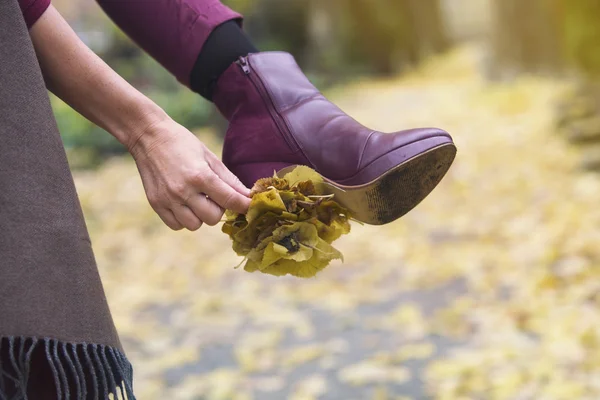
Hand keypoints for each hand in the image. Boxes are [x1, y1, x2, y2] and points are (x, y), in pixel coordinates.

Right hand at [129, 118, 250, 230]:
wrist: (149, 136)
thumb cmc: (183, 144)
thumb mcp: (209, 157)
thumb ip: (229, 180)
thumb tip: (248, 196)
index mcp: (200, 176)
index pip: (229, 200)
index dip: (244, 206)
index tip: (250, 207)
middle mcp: (183, 191)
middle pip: (213, 218)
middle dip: (218, 209)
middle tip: (213, 195)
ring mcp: (168, 199)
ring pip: (195, 225)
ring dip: (200, 216)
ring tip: (196, 199)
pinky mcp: (156, 204)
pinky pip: (177, 225)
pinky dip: (184, 219)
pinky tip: (183, 204)